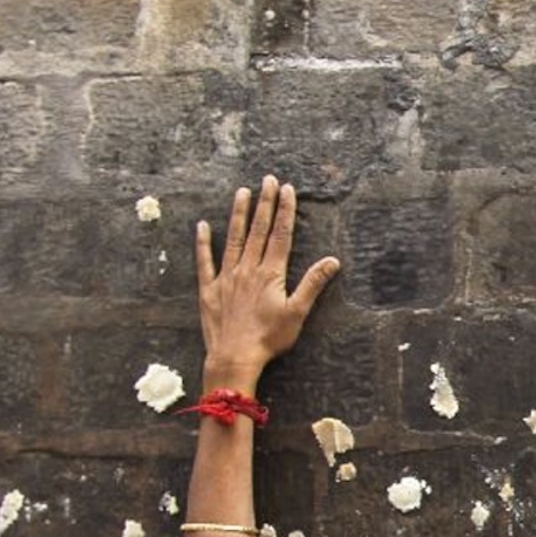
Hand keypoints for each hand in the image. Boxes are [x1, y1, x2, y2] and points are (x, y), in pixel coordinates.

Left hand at [197, 176, 339, 388]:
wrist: (234, 357)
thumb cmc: (269, 338)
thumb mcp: (297, 312)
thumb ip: (312, 284)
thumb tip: (332, 261)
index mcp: (270, 273)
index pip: (280, 235)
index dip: (285, 210)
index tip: (287, 189)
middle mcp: (247, 269)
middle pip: (258, 230)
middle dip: (264, 203)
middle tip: (268, 179)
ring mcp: (226, 277)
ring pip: (233, 239)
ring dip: (238, 214)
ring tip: (242, 192)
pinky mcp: (208, 289)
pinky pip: (204, 261)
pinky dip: (203, 242)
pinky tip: (203, 225)